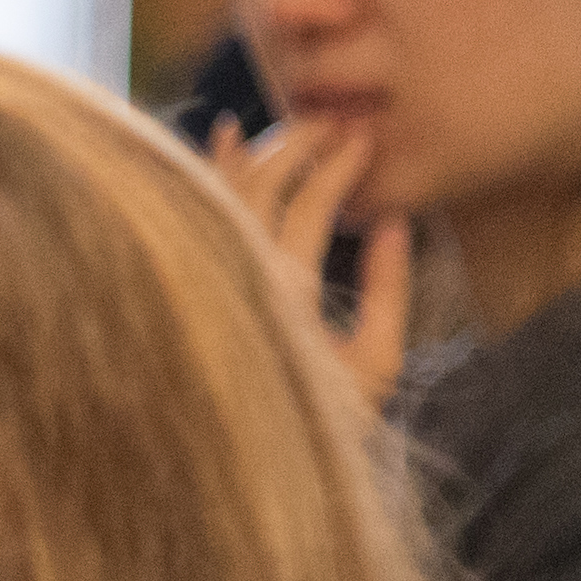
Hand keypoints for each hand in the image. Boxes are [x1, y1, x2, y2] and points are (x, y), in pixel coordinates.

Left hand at [209, 111, 412, 411]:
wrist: (249, 463)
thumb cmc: (325, 421)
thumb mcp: (376, 365)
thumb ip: (388, 290)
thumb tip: (393, 218)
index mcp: (282, 297)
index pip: (308, 208)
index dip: (338, 167)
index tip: (367, 136)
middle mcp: (232, 279)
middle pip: (261, 188)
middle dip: (299, 144)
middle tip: (336, 117)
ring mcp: (201, 277)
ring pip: (222, 193)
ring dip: (260, 150)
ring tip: (299, 122)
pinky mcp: (187, 280)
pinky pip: (193, 212)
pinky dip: (209, 170)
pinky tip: (224, 132)